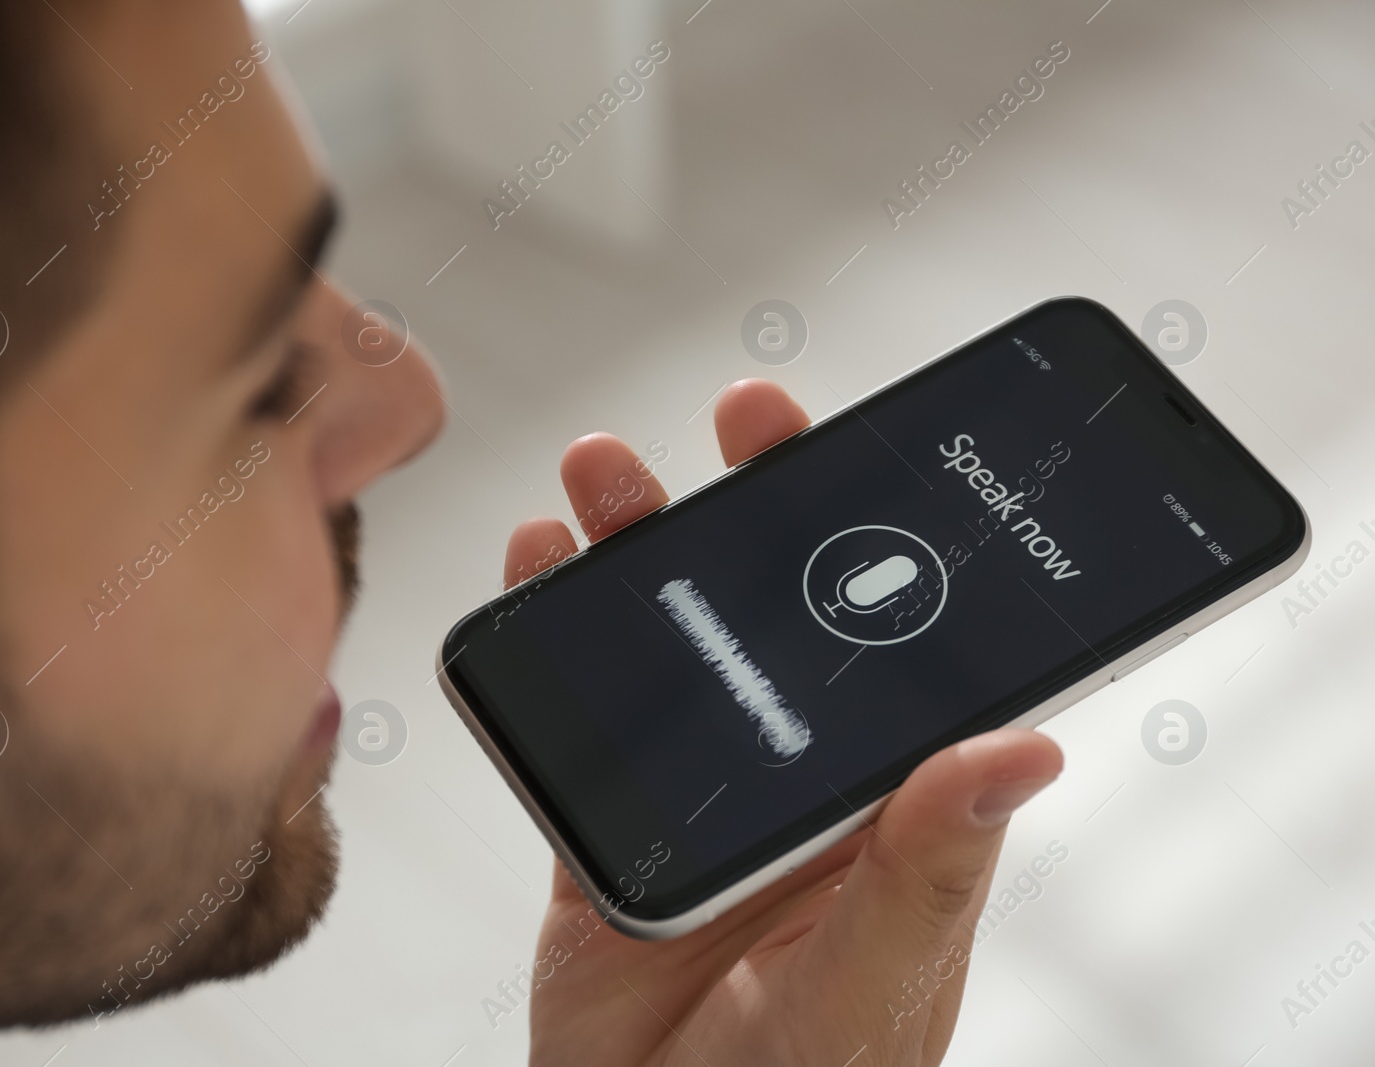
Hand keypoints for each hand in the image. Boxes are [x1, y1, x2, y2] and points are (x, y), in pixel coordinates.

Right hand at [501, 379, 1062, 1065]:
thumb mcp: (878, 984)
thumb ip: (928, 868)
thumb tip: (1023, 747)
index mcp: (887, 809)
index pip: (904, 646)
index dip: (889, 538)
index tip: (862, 449)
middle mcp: (797, 785)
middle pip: (781, 617)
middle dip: (757, 509)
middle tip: (741, 420)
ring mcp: (700, 799)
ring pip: (673, 645)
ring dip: (641, 553)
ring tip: (605, 482)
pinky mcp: (607, 831)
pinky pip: (585, 714)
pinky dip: (557, 634)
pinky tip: (540, 572)